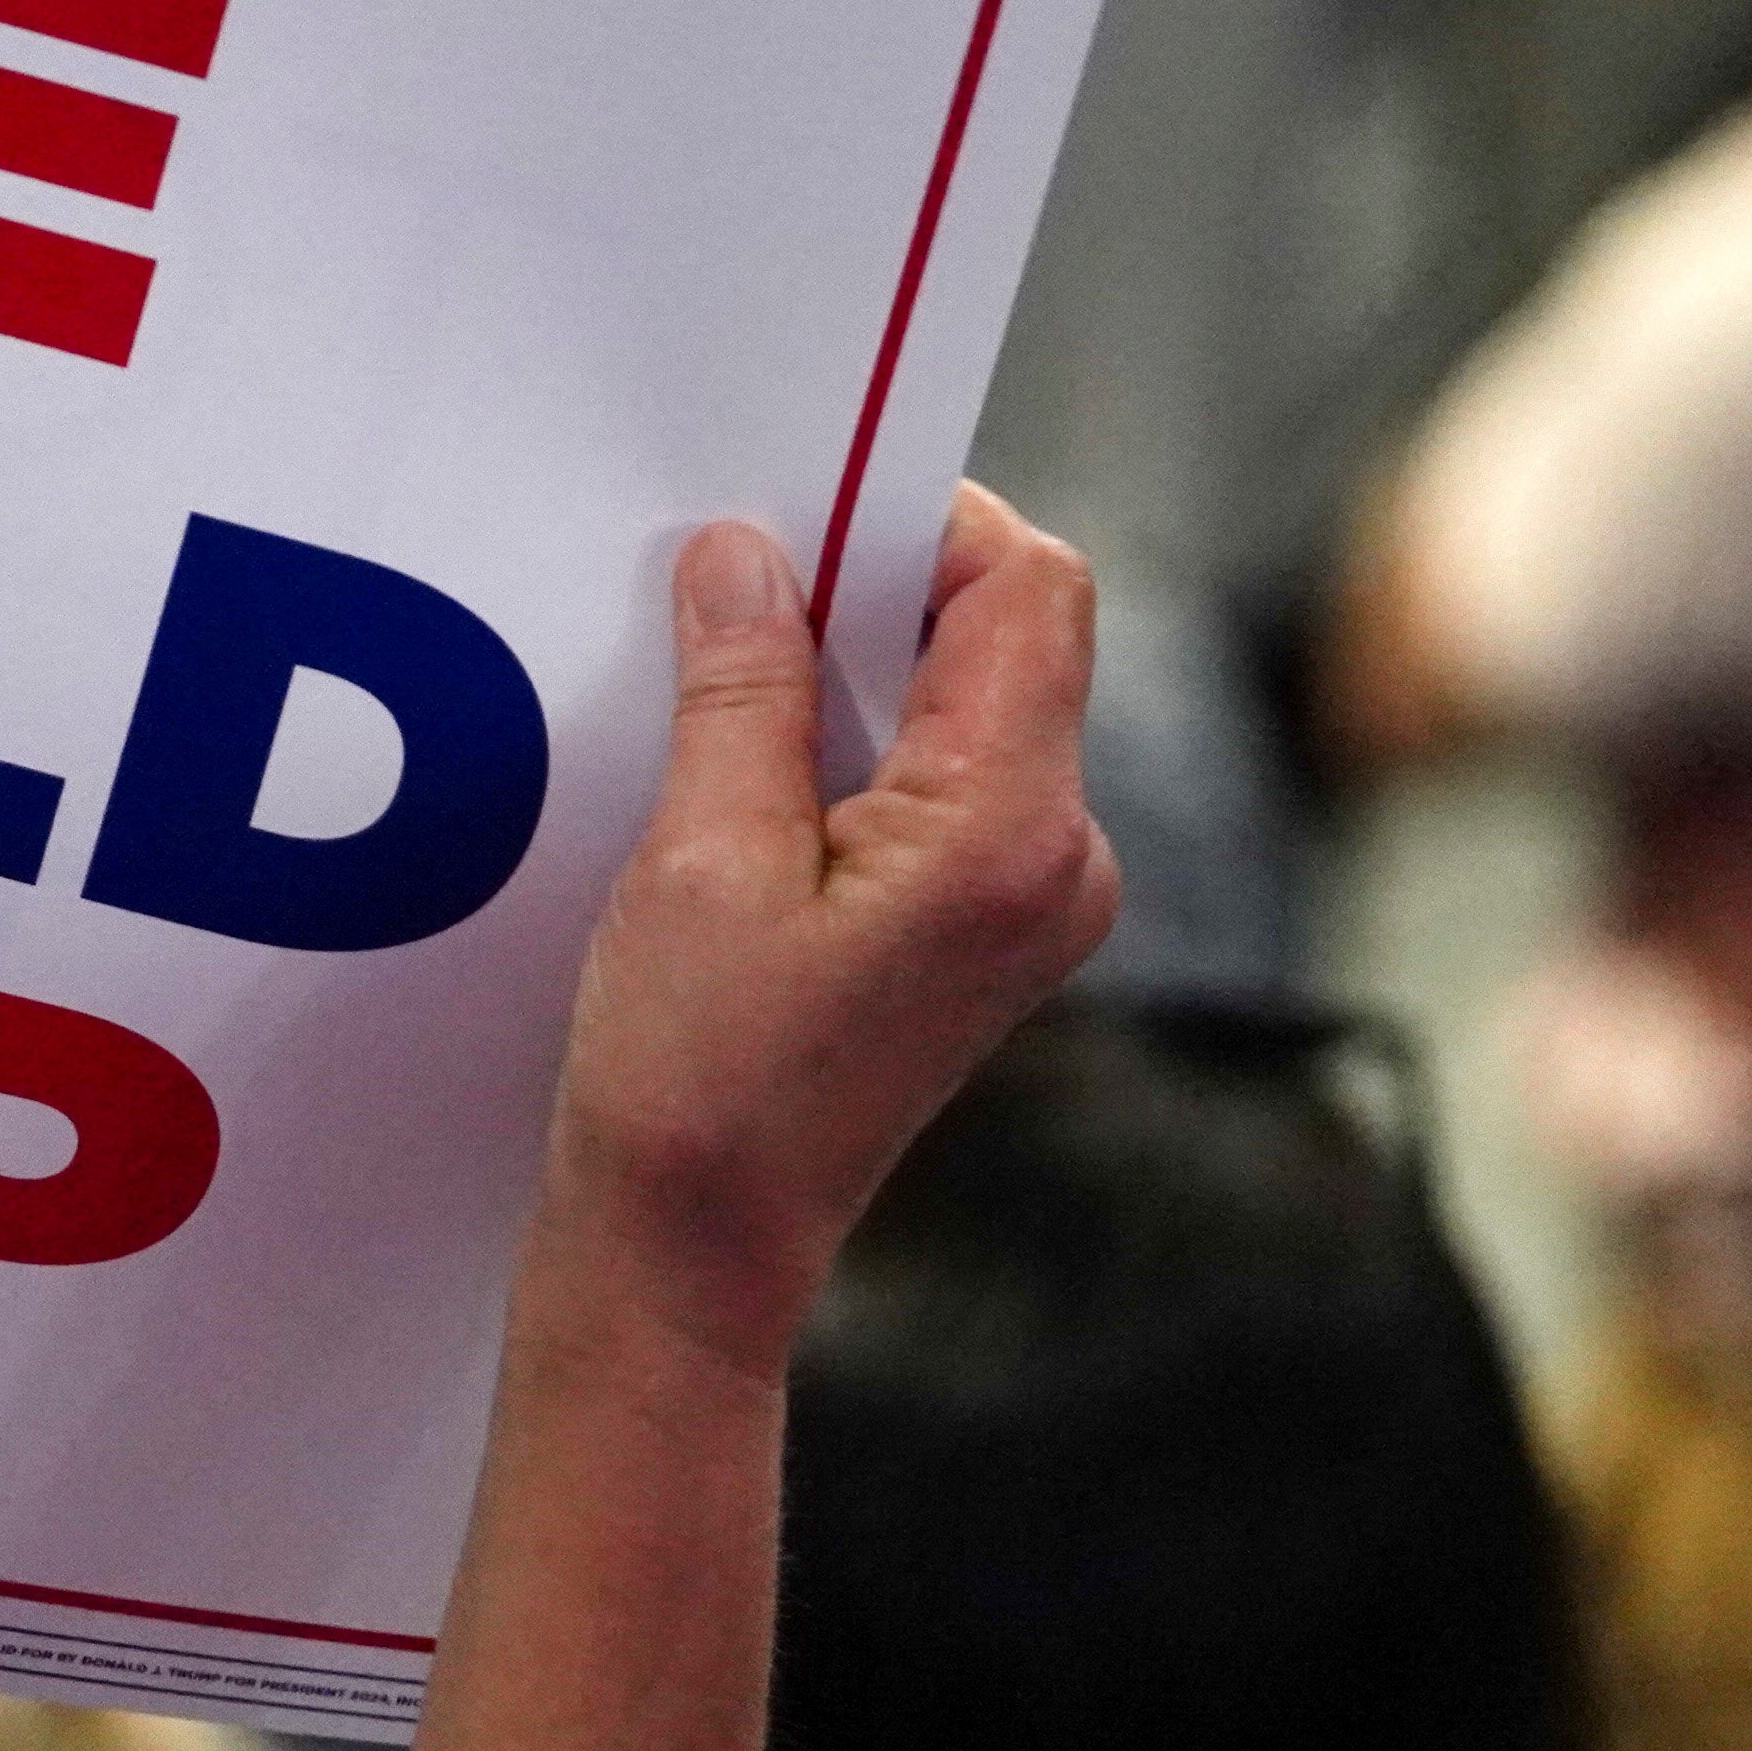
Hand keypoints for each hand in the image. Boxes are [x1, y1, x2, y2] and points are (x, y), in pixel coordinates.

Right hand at [539, 486, 1117, 1377]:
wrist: (697, 1246)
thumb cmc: (693, 1079)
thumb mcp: (698, 859)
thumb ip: (743, 691)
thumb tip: (751, 554)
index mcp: (1006, 833)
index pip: (1027, 590)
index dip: (924, 519)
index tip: (803, 504)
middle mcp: (1057, 860)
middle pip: (1009, 638)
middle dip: (875, 587)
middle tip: (737, 581)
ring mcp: (1033, 899)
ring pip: (975, 703)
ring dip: (856, 664)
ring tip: (727, 679)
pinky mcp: (987, 927)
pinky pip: (947, 775)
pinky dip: (858, 737)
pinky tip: (752, 764)